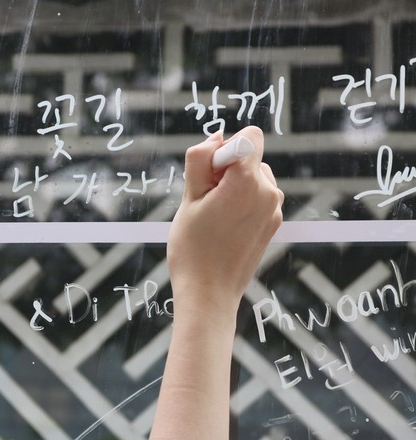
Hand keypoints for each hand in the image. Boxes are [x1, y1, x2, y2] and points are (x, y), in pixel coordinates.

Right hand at [167, 126, 282, 322]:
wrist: (209, 293)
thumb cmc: (193, 248)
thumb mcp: (188, 198)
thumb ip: (201, 160)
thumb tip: (217, 137)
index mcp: (248, 182)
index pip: (249, 137)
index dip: (224, 151)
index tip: (210, 178)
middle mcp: (269, 192)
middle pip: (249, 157)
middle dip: (226, 170)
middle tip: (205, 202)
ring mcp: (274, 209)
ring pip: (253, 176)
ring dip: (233, 186)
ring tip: (214, 217)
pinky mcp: (273, 222)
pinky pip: (257, 196)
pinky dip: (241, 202)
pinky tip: (224, 227)